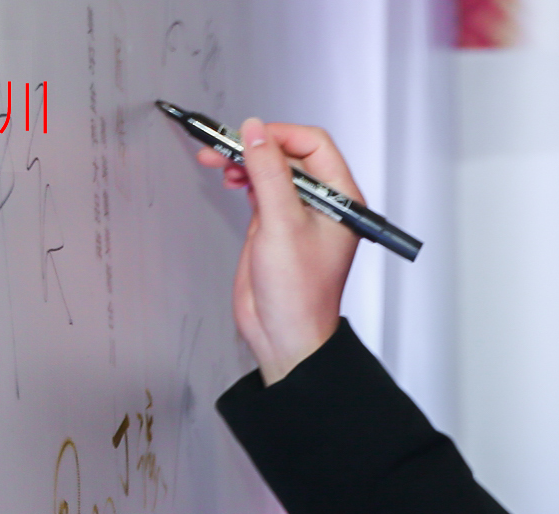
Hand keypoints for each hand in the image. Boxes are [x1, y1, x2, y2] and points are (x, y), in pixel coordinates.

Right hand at [195, 118, 360, 384]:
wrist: (284, 336)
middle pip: (289, 153)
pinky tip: (228, 178)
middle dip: (256, 146)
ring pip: (271, 169)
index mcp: (340, 199)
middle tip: (224, 147)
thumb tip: (257, 133)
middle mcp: (322, 202)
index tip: (250, 137)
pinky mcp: (274, 224)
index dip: (280, 135)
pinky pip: (260, 187)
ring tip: (218, 162)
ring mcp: (297, 213)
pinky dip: (242, 178)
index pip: (314, 145)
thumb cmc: (299, 295)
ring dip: (245, 161)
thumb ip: (269, 174)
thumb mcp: (282, 225)